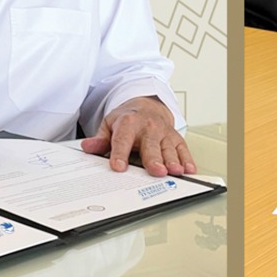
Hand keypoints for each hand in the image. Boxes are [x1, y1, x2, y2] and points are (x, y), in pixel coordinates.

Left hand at [81, 96, 195, 176]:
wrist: (148, 105)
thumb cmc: (128, 118)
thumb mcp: (110, 124)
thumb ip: (101, 139)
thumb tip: (88, 147)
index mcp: (129, 122)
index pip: (123, 139)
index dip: (120, 153)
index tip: (118, 166)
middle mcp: (149, 126)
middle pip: (150, 145)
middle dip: (153, 159)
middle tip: (156, 171)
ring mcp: (164, 132)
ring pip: (169, 148)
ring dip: (173, 160)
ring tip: (175, 171)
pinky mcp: (175, 137)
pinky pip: (183, 148)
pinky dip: (187, 159)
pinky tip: (188, 169)